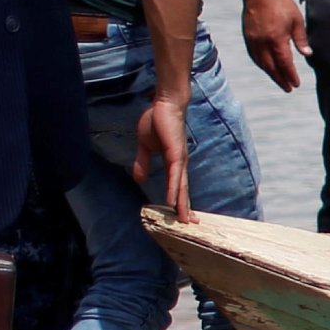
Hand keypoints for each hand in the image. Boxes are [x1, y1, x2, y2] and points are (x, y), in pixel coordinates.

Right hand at [133, 94, 191, 212]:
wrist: (164, 104)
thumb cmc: (157, 122)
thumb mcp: (146, 147)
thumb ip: (143, 163)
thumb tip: (139, 179)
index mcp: (174, 162)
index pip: (178, 185)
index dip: (181, 201)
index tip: (184, 216)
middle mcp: (180, 163)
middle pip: (183, 190)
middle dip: (186, 208)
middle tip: (190, 225)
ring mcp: (178, 159)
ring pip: (181, 186)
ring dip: (182, 203)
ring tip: (184, 220)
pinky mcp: (174, 152)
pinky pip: (174, 174)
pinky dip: (174, 188)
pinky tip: (174, 201)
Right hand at [243, 0, 308, 91]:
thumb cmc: (280, 3)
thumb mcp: (296, 20)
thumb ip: (301, 39)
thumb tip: (307, 54)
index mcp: (276, 39)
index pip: (284, 63)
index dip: (290, 75)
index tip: (296, 84)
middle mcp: (263, 42)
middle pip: (271, 67)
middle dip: (280, 79)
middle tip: (288, 88)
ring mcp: (253, 40)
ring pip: (261, 63)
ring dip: (271, 73)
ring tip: (279, 80)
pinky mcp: (248, 36)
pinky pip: (254, 55)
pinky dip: (261, 64)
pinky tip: (267, 67)